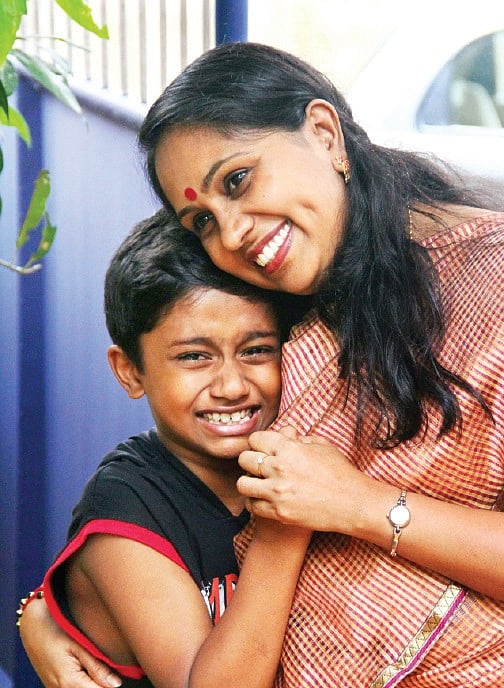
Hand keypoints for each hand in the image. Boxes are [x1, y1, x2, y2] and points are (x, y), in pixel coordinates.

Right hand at [19, 594, 121, 687]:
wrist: (33, 625)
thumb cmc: (56, 629)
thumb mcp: (79, 645)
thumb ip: (97, 666)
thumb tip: (116, 684)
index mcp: (69, 682)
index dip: (111, 684)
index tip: (119, 672)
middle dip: (103, 681)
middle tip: (105, 662)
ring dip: (92, 680)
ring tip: (93, 659)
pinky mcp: (54, 685)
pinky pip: (74, 687)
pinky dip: (83, 680)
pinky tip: (84, 665)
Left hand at [237, 425, 370, 531]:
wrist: (353, 504)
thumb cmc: (341, 473)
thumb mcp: (323, 446)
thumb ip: (300, 439)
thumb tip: (287, 435)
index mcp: (289, 447)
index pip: (255, 439)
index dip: (258, 444)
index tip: (262, 449)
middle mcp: (279, 467)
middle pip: (244, 460)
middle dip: (250, 462)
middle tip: (258, 467)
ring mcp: (277, 491)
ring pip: (242, 484)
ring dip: (249, 482)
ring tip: (257, 484)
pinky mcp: (278, 512)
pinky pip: (251, 505)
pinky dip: (254, 502)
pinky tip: (263, 499)